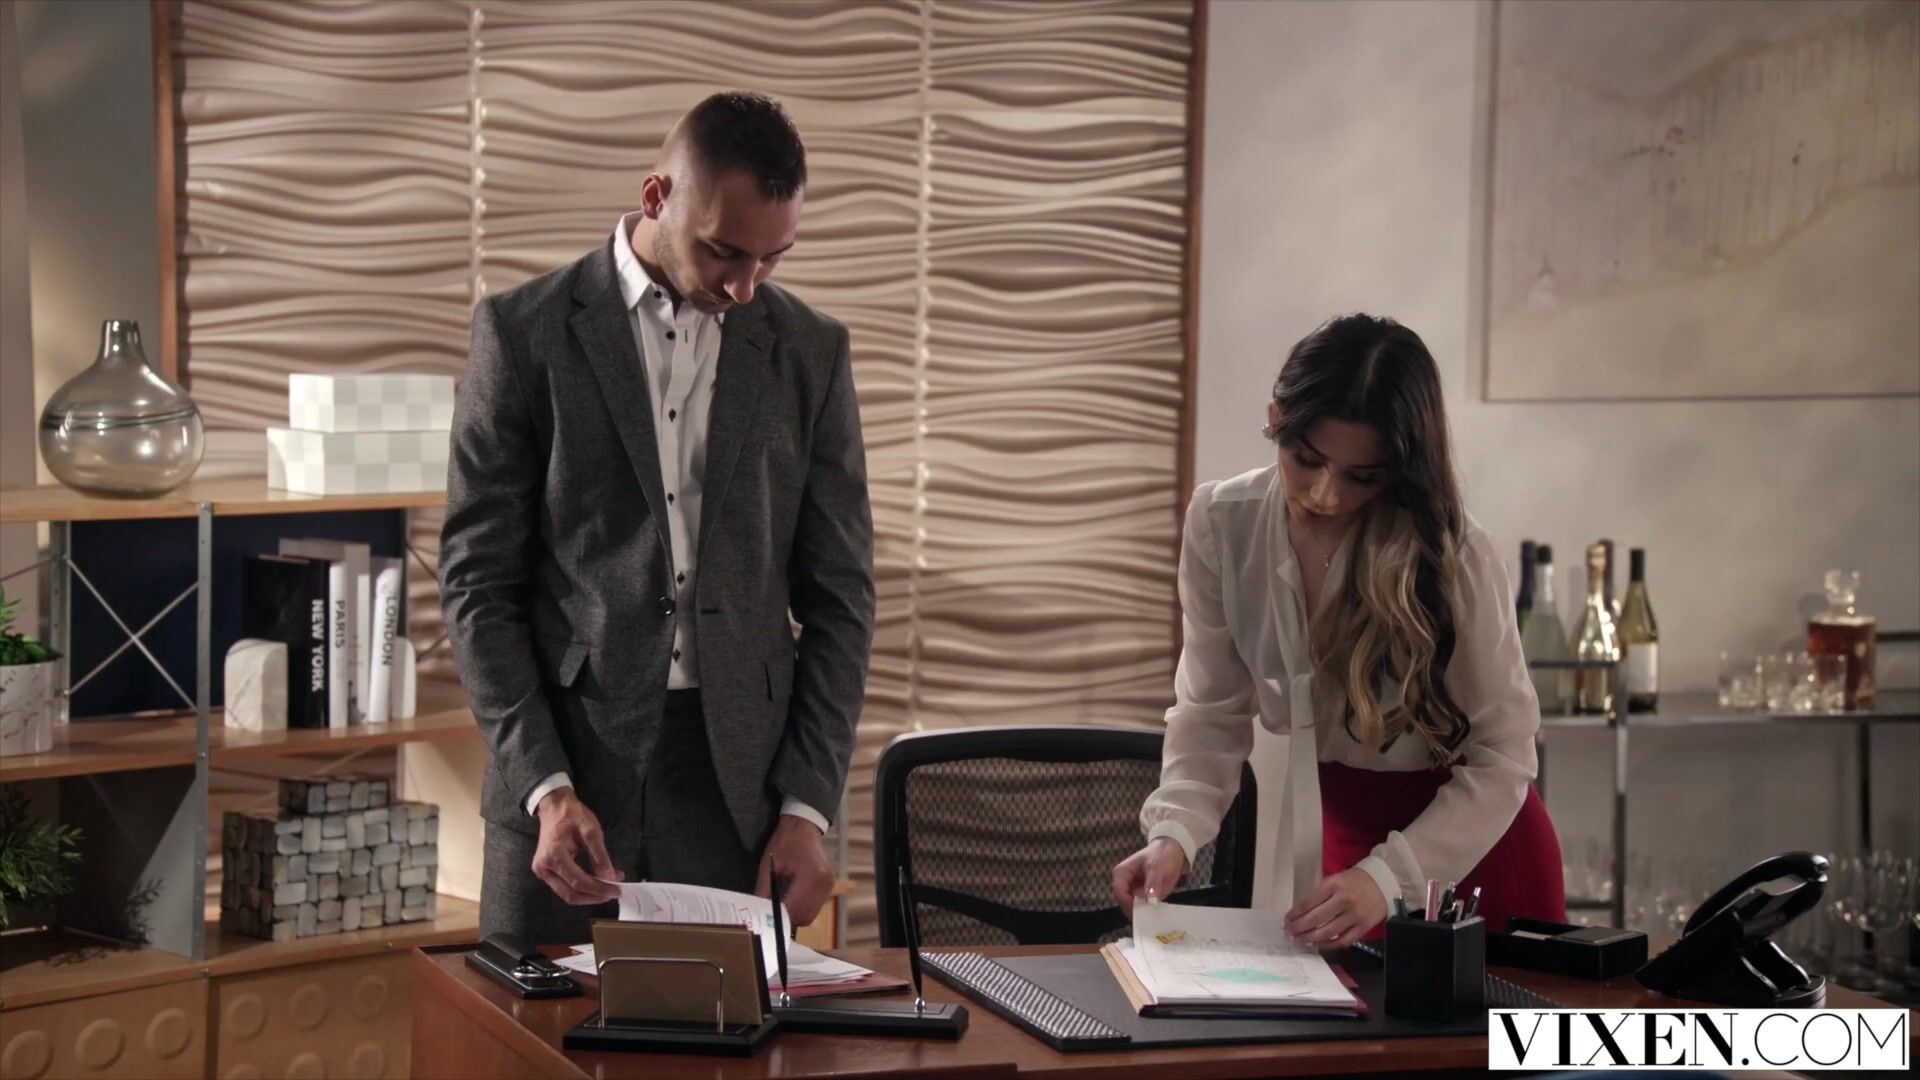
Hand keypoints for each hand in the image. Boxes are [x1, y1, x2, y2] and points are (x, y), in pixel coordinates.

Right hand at [532, 788, 622, 905]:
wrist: (554, 806)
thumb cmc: (571, 815)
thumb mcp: (591, 830)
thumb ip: (600, 855)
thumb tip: (610, 876)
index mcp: (554, 855)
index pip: (579, 882)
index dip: (599, 889)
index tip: (616, 890)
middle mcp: (543, 867)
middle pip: (571, 894)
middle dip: (594, 897)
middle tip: (613, 892)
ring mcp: (542, 871)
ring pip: (566, 894)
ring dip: (588, 895)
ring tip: (606, 889)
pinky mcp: (545, 871)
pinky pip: (563, 887)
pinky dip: (580, 889)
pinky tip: (594, 885)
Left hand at [756, 814, 832, 926]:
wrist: (802, 828)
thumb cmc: (784, 844)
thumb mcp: (769, 865)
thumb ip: (764, 891)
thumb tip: (760, 913)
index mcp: (810, 876)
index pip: (794, 909)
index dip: (779, 917)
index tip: (767, 919)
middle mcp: (823, 884)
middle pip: (804, 917)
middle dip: (787, 919)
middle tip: (773, 913)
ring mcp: (829, 886)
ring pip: (811, 915)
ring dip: (796, 915)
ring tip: (783, 904)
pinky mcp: (829, 887)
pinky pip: (815, 907)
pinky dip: (803, 908)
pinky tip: (793, 898)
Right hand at [1111, 837, 1188, 917]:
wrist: (1174, 851)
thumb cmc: (1161, 854)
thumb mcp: (1156, 866)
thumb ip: (1152, 883)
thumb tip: (1149, 901)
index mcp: (1122, 873)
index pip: (1120, 893)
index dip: (1128, 903)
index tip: (1142, 911)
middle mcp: (1125, 884)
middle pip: (1125, 903)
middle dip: (1136, 912)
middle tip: (1148, 919)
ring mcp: (1135, 891)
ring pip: (1134, 908)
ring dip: (1143, 914)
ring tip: (1154, 920)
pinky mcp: (1145, 897)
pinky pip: (1145, 908)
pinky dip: (1150, 913)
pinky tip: (1158, 916)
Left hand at [1285, 868, 1387, 948]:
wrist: (1383, 883)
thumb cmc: (1355, 880)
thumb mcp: (1335, 879)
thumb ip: (1320, 894)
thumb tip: (1301, 912)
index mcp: (1333, 885)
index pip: (1308, 902)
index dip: (1295, 914)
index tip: (1287, 920)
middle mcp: (1343, 900)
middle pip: (1315, 919)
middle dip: (1299, 928)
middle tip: (1290, 932)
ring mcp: (1354, 915)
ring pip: (1327, 932)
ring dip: (1311, 938)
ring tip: (1301, 939)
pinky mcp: (1363, 927)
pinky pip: (1343, 941)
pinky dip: (1329, 945)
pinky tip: (1319, 944)